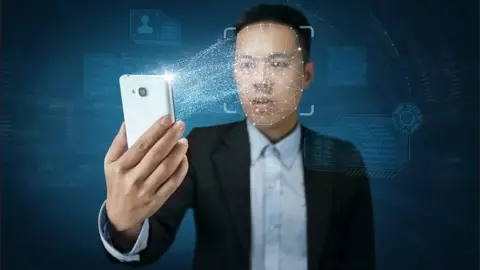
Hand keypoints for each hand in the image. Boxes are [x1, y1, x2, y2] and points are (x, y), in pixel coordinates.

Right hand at [104, 115, 188, 234]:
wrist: (120, 215)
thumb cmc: (116, 183)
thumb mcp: (109, 163)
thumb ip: (119, 143)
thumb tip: (128, 123)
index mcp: (121, 167)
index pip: (141, 145)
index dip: (155, 131)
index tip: (167, 119)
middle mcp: (134, 179)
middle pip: (156, 155)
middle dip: (170, 138)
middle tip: (180, 125)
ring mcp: (147, 191)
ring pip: (166, 169)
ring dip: (178, 153)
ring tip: (184, 140)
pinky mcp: (158, 200)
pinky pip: (173, 183)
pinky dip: (181, 169)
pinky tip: (184, 158)